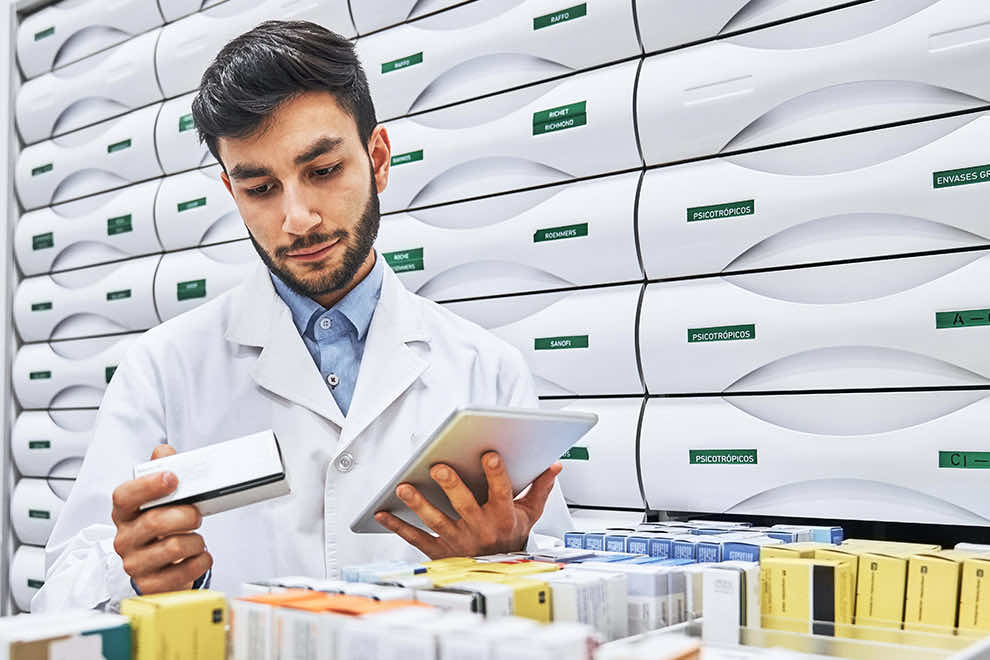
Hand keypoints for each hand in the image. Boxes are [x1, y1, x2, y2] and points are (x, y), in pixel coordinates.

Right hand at [112, 444, 212, 593]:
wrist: (155, 566)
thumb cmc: (158, 527)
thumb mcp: (156, 498)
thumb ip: (161, 470)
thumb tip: (163, 451)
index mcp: (124, 513)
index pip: (125, 496)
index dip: (148, 485)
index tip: (173, 477)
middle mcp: (124, 539)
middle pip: (154, 522)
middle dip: (185, 515)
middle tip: (197, 514)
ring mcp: (135, 564)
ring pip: (172, 548)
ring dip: (195, 540)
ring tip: (196, 538)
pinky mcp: (150, 586)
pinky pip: (183, 573)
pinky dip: (201, 561)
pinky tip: (199, 556)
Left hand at [375, 451, 561, 558]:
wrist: (499, 575)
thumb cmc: (511, 537)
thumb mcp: (530, 514)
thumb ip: (540, 488)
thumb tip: (554, 466)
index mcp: (502, 516)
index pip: (501, 491)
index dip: (496, 474)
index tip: (489, 455)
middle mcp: (480, 528)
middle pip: (464, 505)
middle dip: (451, 485)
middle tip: (438, 467)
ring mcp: (458, 540)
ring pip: (436, 521)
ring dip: (419, 504)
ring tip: (404, 487)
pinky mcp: (440, 551)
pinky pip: (415, 538)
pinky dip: (397, 526)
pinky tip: (382, 512)